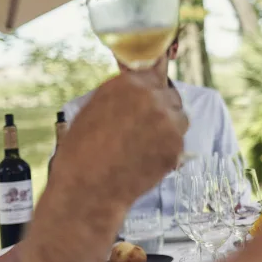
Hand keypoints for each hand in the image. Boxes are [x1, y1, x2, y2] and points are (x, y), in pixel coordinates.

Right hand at [53, 71, 187, 209]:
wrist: (88, 187)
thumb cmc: (82, 151)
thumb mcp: (95, 109)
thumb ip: (121, 95)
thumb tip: (136, 92)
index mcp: (129, 83)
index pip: (154, 75)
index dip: (153, 90)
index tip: (152, 98)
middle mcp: (152, 96)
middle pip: (170, 96)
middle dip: (163, 109)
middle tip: (149, 127)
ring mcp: (167, 120)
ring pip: (180, 118)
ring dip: (170, 128)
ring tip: (147, 145)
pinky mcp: (176, 145)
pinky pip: (179, 142)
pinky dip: (169, 149)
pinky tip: (148, 159)